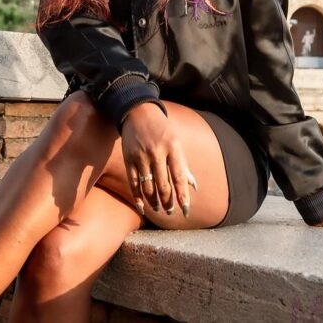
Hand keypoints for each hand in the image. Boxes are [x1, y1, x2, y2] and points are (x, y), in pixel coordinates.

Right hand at [120, 102, 194, 216]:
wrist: (138, 111)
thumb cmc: (162, 129)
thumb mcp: (176, 142)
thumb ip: (184, 165)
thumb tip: (194, 187)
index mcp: (173, 147)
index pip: (179, 177)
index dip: (183, 196)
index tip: (186, 210)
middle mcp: (157, 152)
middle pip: (163, 184)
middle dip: (168, 202)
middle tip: (170, 212)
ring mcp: (141, 156)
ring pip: (148, 186)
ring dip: (154, 202)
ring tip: (159, 209)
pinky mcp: (128, 159)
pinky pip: (133, 183)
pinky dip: (137, 197)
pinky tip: (142, 206)